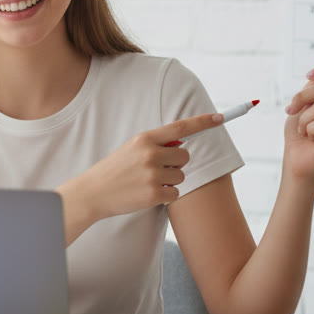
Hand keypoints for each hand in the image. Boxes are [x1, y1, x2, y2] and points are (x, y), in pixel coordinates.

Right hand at [69, 112, 225, 221]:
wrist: (92, 192)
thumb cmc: (115, 170)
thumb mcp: (131, 149)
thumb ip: (156, 145)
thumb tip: (182, 144)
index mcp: (145, 139)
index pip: (180, 127)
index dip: (203, 122)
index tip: (221, 117)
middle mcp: (150, 154)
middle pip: (185, 156)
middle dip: (176, 163)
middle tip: (155, 169)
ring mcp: (152, 174)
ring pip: (181, 176)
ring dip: (170, 181)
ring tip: (147, 182)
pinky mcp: (153, 194)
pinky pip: (175, 194)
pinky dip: (165, 196)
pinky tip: (146, 194)